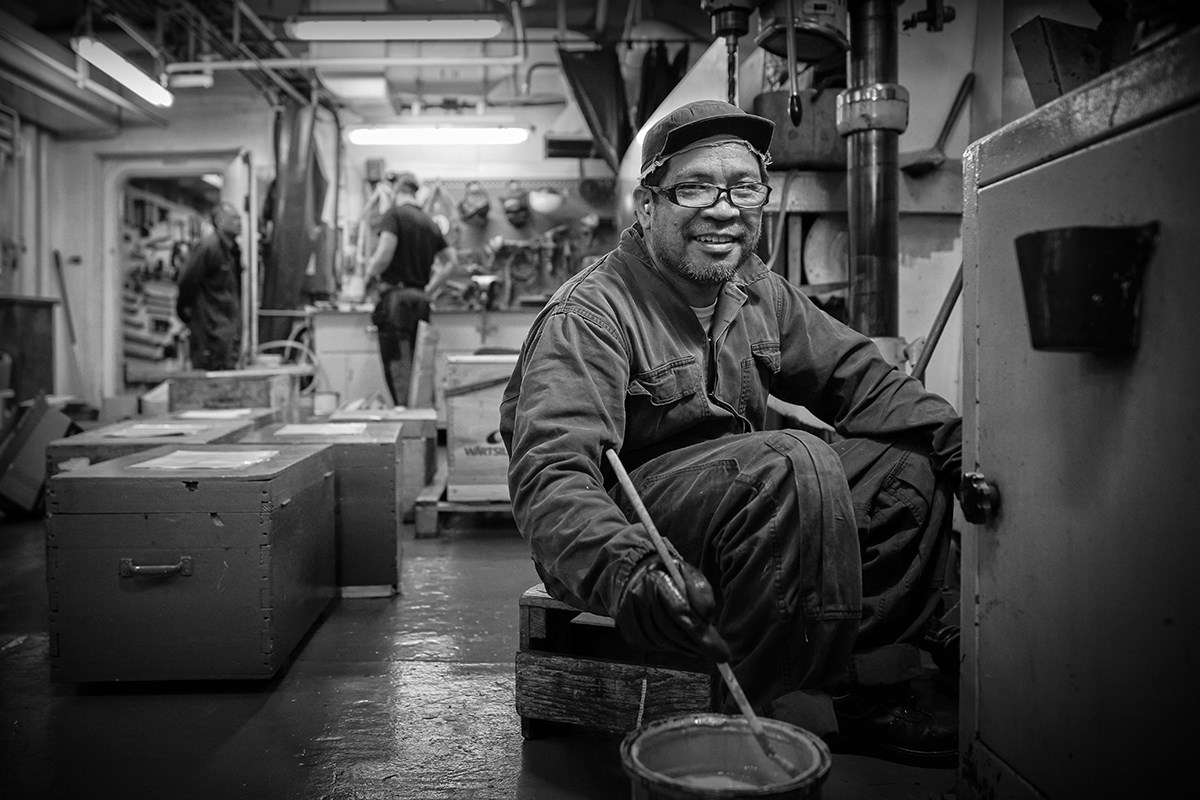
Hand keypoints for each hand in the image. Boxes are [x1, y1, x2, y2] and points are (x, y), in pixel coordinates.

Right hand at [614, 552, 729, 662]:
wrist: (639, 574)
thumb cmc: (670, 576)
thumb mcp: (691, 574)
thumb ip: (702, 591)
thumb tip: (707, 617)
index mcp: (656, 578)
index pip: (681, 611)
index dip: (702, 634)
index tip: (722, 651)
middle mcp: (639, 595)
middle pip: (672, 631)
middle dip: (698, 645)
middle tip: (717, 653)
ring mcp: (629, 612)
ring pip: (662, 641)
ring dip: (685, 648)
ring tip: (701, 648)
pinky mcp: (626, 626)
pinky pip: (651, 645)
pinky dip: (670, 648)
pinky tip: (682, 644)